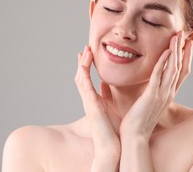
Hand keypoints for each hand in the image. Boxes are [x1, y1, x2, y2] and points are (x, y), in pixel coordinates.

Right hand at [75, 46, 120, 165]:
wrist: (111, 146)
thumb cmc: (111, 128)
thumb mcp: (109, 106)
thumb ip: (106, 94)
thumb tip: (105, 83)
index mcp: (93, 98)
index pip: (86, 78)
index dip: (85, 64)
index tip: (87, 52)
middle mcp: (88, 99)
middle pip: (81, 75)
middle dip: (82, 61)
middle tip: (85, 47)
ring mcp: (88, 102)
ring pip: (81, 79)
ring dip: (82, 64)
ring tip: (85, 51)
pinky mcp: (91, 105)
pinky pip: (85, 88)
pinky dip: (83, 75)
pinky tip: (83, 66)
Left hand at [119, 31, 192, 138]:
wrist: (134, 137)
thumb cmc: (137, 121)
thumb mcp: (146, 102)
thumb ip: (148, 90)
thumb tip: (144, 81)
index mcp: (168, 94)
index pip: (181, 72)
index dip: (186, 57)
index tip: (188, 43)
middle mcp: (168, 93)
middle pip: (181, 67)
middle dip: (184, 49)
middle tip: (186, 34)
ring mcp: (161, 94)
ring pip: (173, 69)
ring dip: (176, 51)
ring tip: (177, 36)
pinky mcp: (151, 96)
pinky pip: (159, 76)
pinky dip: (163, 63)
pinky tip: (166, 51)